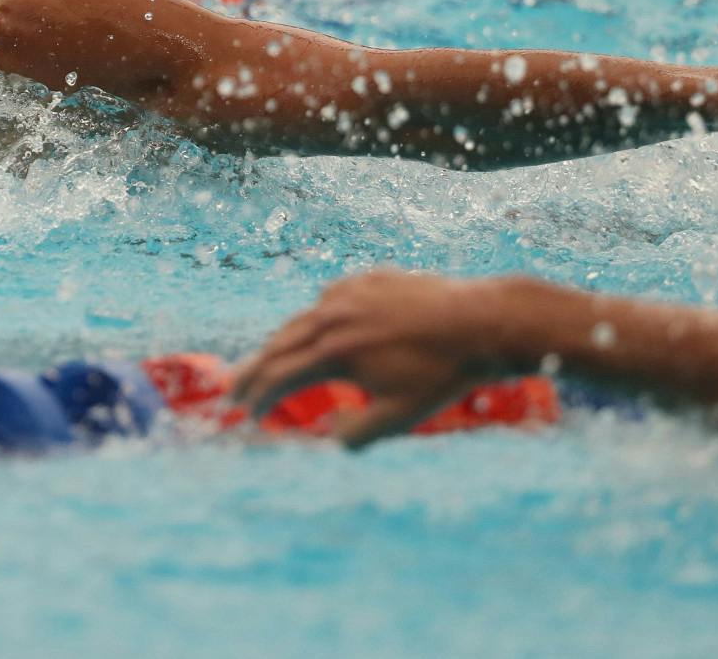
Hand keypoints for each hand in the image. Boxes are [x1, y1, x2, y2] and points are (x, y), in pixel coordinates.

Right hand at [231, 269, 511, 448]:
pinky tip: (319, 328)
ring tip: (272, 360)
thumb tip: (330, 438)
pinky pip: (331, 299)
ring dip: (282, 342)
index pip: (279, 377)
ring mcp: (350, 292)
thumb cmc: (441, 375)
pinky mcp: (369, 278)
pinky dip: (316, 318)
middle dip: (255, 369)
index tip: (247, 413)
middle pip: (279, 344)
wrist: (481, 322)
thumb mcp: (399, 417)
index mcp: (334, 353)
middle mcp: (332, 316)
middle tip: (237, 389)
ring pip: (303, 319)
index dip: (258, 397)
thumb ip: (357, 432)